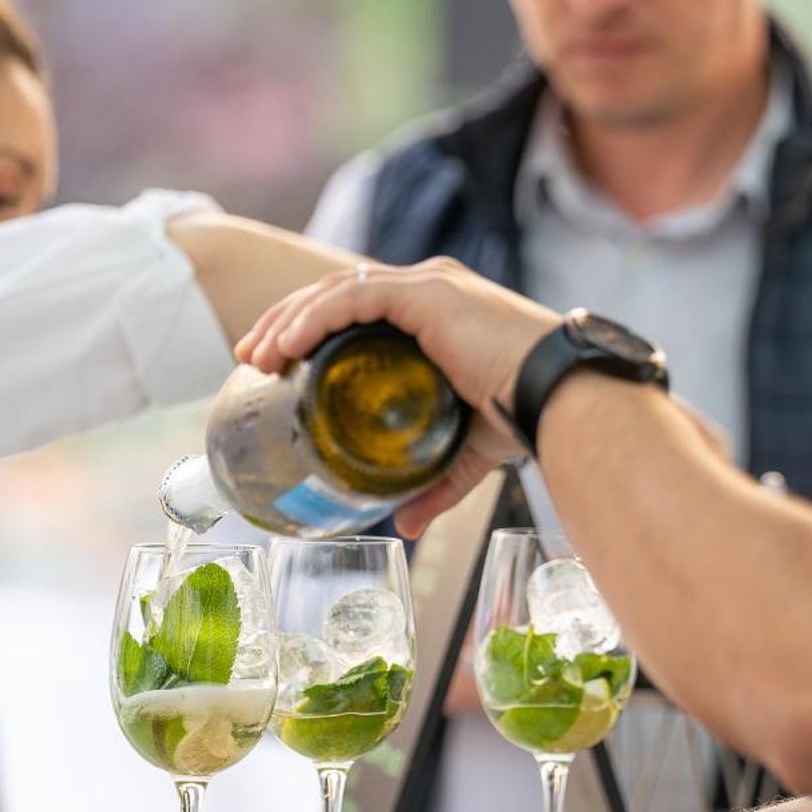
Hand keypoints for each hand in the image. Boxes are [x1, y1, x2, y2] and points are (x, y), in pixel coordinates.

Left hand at [234, 258, 559, 534]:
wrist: (561, 398)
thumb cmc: (527, 414)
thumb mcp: (471, 451)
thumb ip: (437, 485)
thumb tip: (408, 525)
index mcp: (436, 309)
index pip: (355, 305)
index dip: (307, 326)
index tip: (272, 362)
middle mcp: (430, 286)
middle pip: (336, 292)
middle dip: (285, 321)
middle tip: (251, 359)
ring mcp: (428, 286)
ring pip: (337, 290)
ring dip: (288, 319)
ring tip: (257, 355)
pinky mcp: (428, 294)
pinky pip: (354, 298)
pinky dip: (313, 317)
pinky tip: (286, 344)